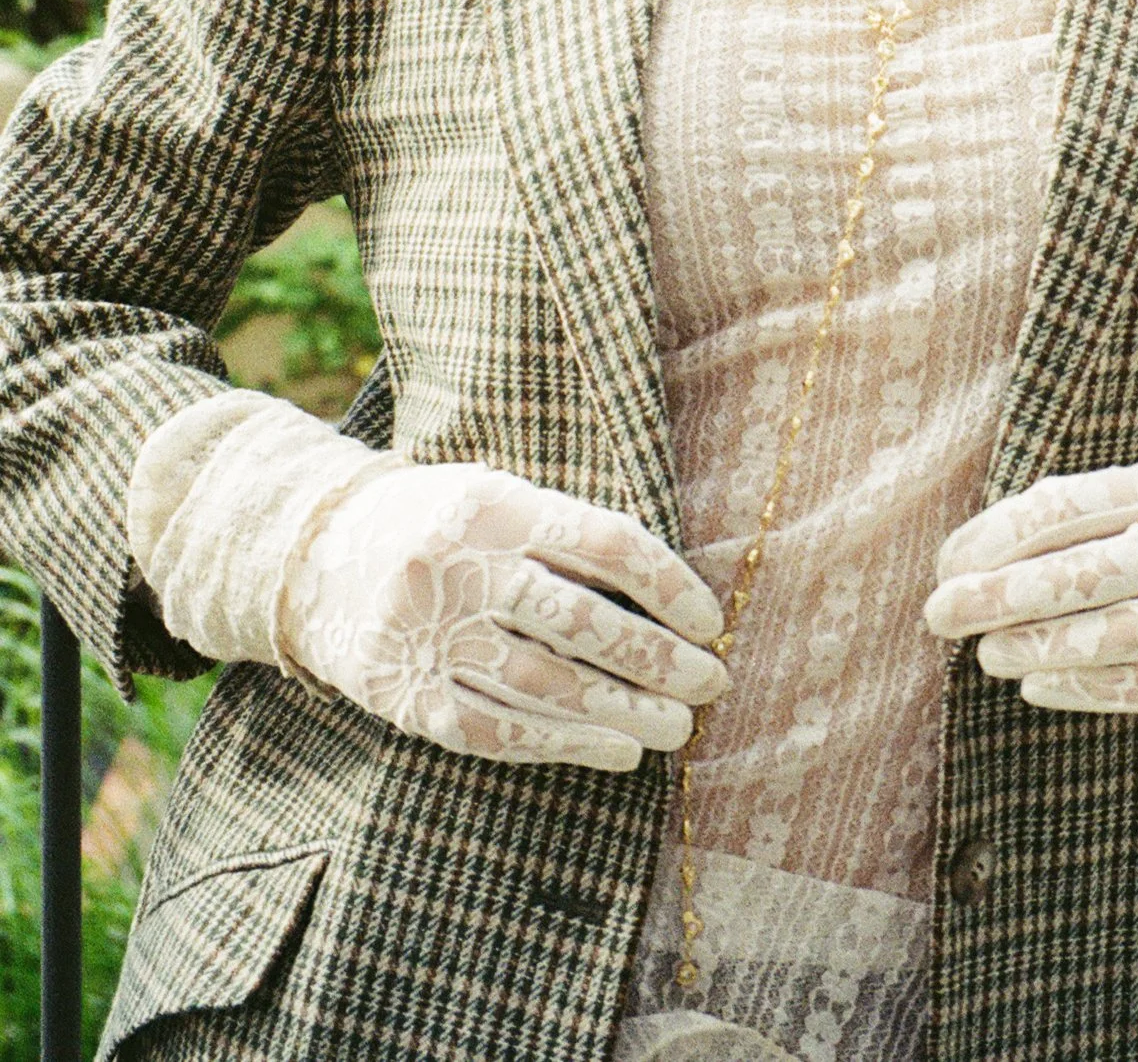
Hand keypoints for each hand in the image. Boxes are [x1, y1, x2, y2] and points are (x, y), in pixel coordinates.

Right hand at [281, 460, 726, 768]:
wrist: (312, 556)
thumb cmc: (437, 523)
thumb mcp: (496, 498)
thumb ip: (565, 535)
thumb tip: (667, 593)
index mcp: (496, 506)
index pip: (604, 544)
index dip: (668, 586)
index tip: (710, 620)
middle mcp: (464, 567)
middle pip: (582, 622)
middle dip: (658, 659)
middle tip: (712, 681)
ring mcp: (432, 636)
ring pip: (547, 685)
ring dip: (625, 711)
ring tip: (678, 726)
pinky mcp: (409, 698)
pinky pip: (498, 729)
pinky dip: (564, 743)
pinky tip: (617, 751)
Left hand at [922, 447, 1137, 717]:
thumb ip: (1088, 510)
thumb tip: (982, 549)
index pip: (1066, 508)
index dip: (996, 537)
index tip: (945, 562)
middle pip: (1084, 572)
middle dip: (1000, 596)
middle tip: (938, 612)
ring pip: (1117, 635)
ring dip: (1039, 647)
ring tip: (984, 652)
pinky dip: (1092, 689)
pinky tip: (1041, 686)